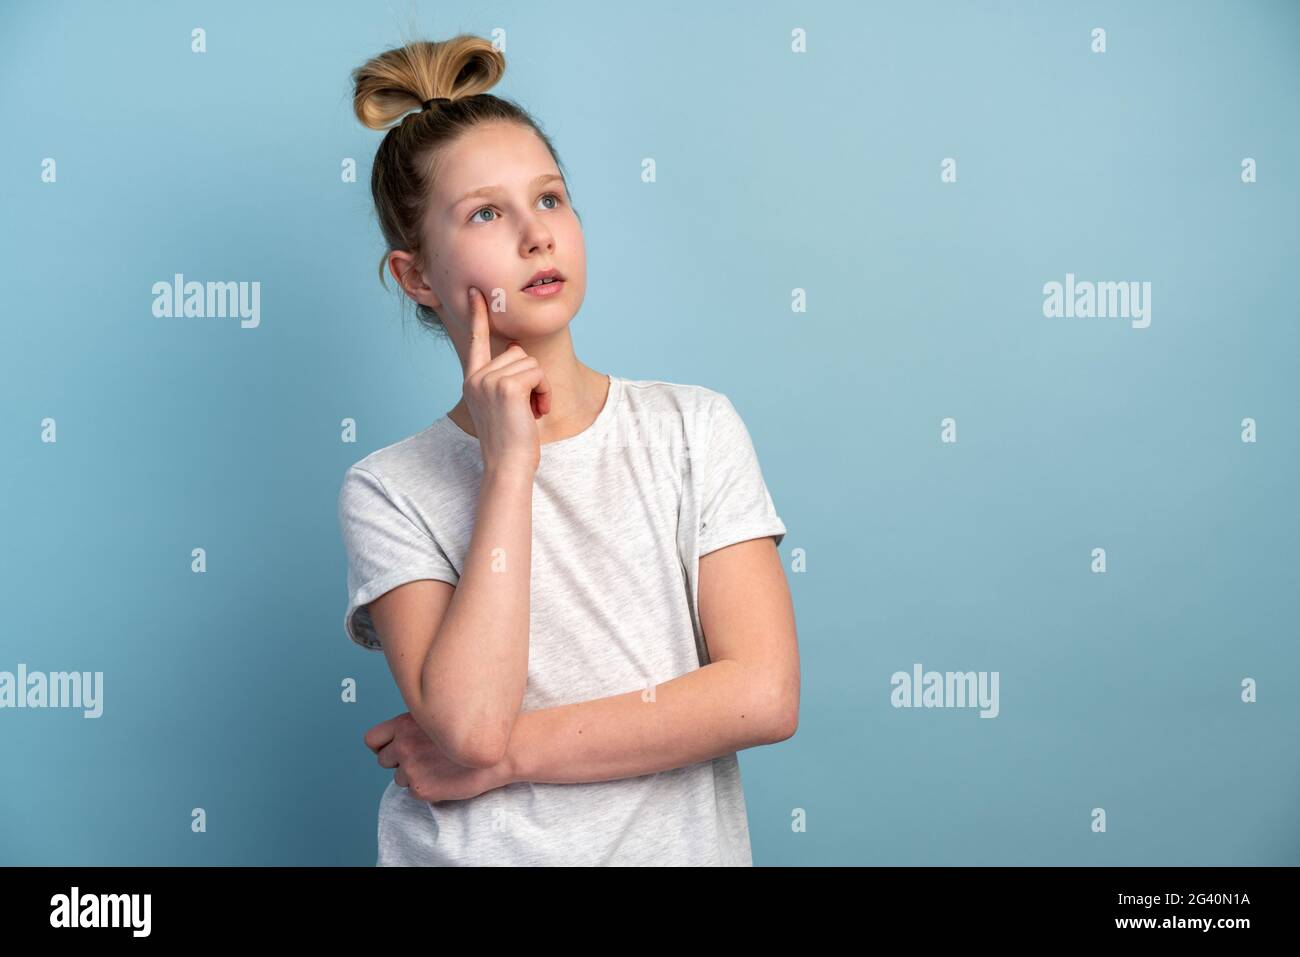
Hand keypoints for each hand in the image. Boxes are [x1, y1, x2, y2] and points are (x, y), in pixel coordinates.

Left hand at [364, 712, 513, 802]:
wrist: (501, 750)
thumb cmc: (474, 730)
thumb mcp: (440, 715)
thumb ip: (414, 726)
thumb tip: (398, 739)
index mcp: (405, 724)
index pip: (372, 739)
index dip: (381, 745)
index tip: (392, 748)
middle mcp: (404, 745)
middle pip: (383, 760)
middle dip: (399, 761)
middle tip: (423, 758)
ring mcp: (411, 768)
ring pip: (399, 778)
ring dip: (414, 775)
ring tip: (440, 767)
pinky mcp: (422, 789)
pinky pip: (414, 792)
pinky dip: (427, 788)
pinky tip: (446, 778)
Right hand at [461, 286, 552, 475]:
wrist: (508, 465)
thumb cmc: (510, 439)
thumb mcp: (502, 404)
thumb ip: (504, 377)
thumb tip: (517, 348)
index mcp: (472, 380)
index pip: (475, 341)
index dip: (478, 315)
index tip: (476, 292)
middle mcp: (476, 377)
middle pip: (517, 352)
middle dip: (531, 378)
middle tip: (526, 407)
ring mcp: (489, 380)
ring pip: (530, 362)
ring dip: (539, 387)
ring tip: (529, 411)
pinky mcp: (507, 386)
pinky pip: (538, 373)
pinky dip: (544, 392)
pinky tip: (535, 411)